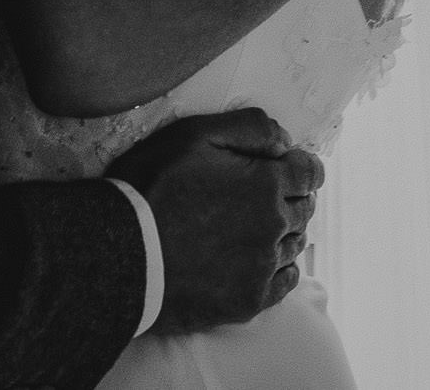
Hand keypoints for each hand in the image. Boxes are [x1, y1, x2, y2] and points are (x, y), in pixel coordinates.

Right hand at [108, 108, 322, 334]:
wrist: (119, 255)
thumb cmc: (152, 187)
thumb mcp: (195, 135)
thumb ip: (248, 128)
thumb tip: (285, 140)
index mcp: (267, 184)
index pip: (310, 172)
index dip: (303, 166)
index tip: (293, 167)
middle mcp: (274, 226)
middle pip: (303, 208)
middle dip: (294, 197)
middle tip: (272, 194)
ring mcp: (263, 267)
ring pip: (294, 244)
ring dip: (286, 231)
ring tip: (263, 227)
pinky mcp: (247, 301)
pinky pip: (285, 283)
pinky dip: (282, 269)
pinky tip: (267, 263)